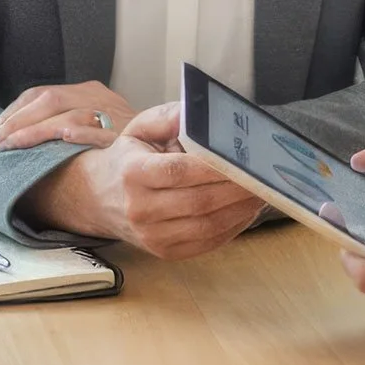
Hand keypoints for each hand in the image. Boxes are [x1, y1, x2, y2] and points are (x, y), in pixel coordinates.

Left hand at [0, 80, 137, 150]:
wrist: (173, 143)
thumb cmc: (127, 141)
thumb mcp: (100, 121)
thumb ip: (70, 121)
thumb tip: (26, 132)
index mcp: (90, 91)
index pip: (42, 93)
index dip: (15, 111)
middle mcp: (98, 97)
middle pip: (47, 100)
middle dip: (15, 121)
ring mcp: (109, 113)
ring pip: (61, 114)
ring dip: (29, 132)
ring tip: (8, 147)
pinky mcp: (120, 133)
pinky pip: (90, 131)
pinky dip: (69, 134)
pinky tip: (52, 142)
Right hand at [20, 104, 261, 259]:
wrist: (99, 197)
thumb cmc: (129, 157)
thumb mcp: (140, 127)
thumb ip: (169, 117)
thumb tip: (198, 112)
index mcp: (132, 174)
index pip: (178, 172)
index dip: (213, 168)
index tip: (242, 159)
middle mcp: (139, 209)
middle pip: (198, 202)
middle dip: (236, 190)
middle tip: (264, 176)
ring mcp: (151, 236)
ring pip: (205, 227)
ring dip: (239, 211)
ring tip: (262, 193)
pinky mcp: (163, 252)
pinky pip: (205, 244)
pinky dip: (231, 228)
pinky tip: (245, 211)